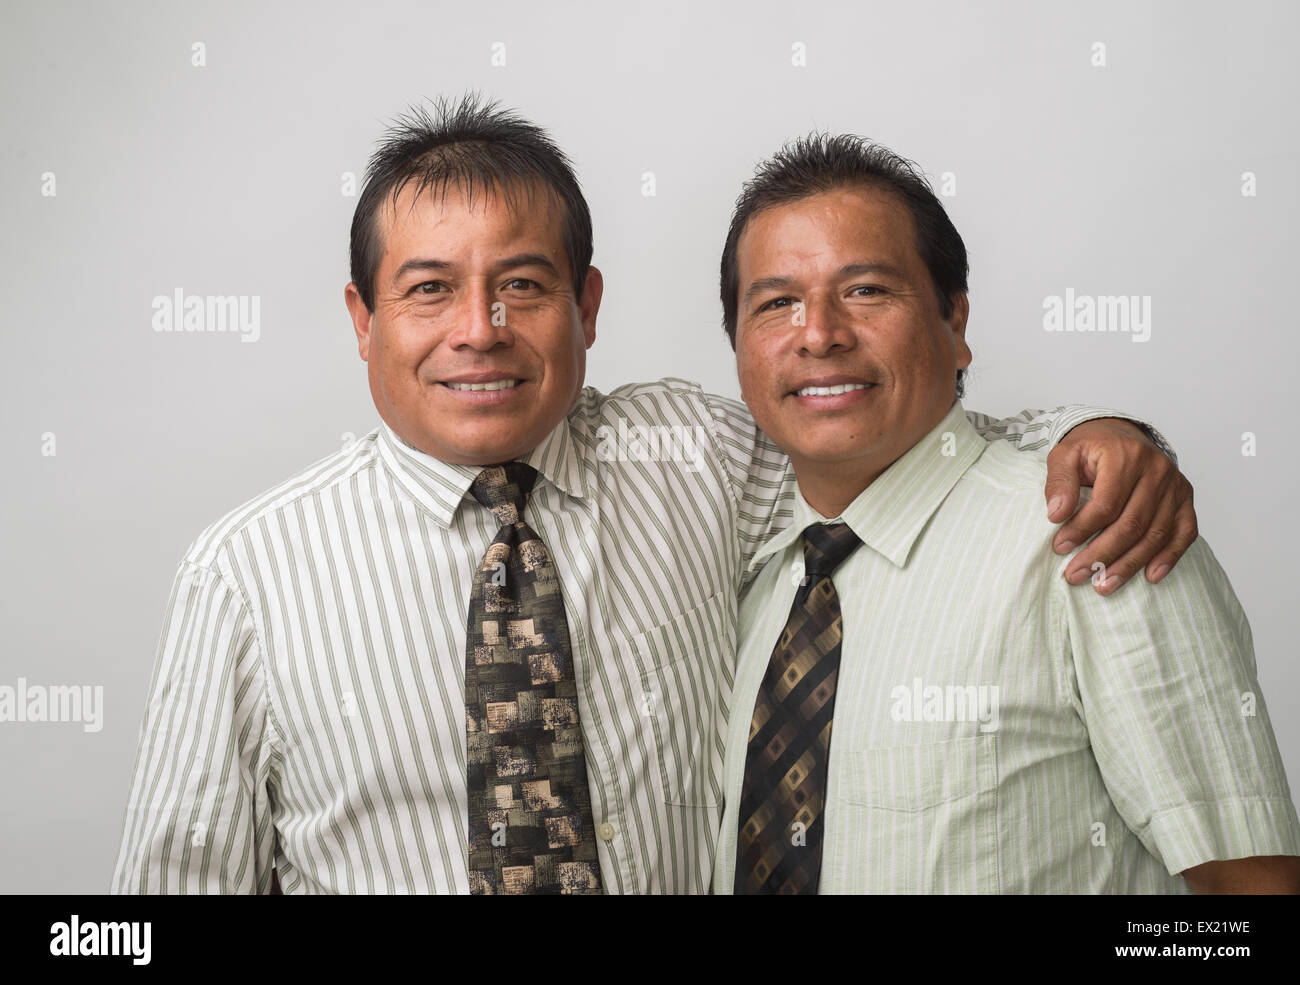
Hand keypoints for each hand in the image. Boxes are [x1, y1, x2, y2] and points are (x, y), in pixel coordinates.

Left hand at [1044, 418, 1196, 595]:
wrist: (1120, 434)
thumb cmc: (1091, 448)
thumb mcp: (1065, 454)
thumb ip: (1059, 481)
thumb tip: (1056, 514)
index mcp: (1126, 456)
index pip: (1106, 504)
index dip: (1082, 529)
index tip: (1059, 548)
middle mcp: (1157, 470)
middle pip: (1132, 523)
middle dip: (1102, 555)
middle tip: (1076, 575)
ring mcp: (1175, 486)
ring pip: (1156, 534)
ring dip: (1130, 564)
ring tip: (1104, 585)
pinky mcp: (1186, 498)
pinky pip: (1185, 532)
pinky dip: (1169, 557)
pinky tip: (1150, 576)